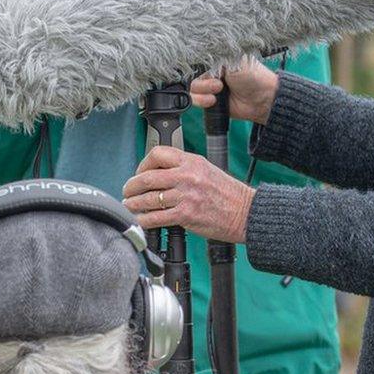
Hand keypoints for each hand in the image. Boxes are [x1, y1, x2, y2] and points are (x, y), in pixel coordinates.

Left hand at [122, 146, 255, 242]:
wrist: (245, 212)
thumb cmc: (227, 193)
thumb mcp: (206, 169)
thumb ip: (183, 168)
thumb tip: (158, 174)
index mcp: (191, 161)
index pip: (158, 154)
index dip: (143, 164)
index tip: (139, 172)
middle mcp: (187, 176)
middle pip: (147, 177)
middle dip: (131, 186)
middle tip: (127, 190)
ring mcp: (185, 195)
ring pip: (148, 198)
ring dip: (133, 203)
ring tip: (129, 206)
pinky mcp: (185, 215)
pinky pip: (156, 217)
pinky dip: (143, 219)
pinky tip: (140, 220)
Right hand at [191, 60, 279, 124]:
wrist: (261, 99)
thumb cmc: (253, 76)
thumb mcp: (233, 59)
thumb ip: (213, 56)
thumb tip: (197, 56)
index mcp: (217, 59)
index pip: (197, 59)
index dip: (198, 65)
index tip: (205, 69)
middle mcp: (211, 72)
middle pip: (192, 74)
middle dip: (203, 80)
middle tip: (218, 83)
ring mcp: (209, 87)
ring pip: (192, 88)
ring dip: (203, 91)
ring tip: (219, 91)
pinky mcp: (208, 101)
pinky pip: (195, 100)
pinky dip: (201, 100)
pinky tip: (213, 101)